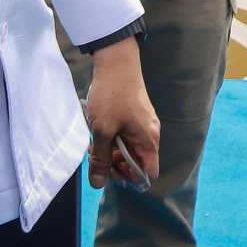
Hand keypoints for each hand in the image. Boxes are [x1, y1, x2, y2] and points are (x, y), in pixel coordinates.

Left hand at [85, 40, 159, 189]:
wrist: (116, 63)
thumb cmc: (112, 97)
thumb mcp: (102, 131)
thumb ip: (101, 159)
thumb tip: (99, 184)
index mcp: (148, 141)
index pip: (148, 173)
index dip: (130, 179)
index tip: (110, 172)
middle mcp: (150, 134)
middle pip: (137, 163)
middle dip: (116, 165)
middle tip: (97, 156)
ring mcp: (143, 124)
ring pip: (129, 149)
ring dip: (112, 151)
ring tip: (96, 142)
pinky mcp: (136, 116)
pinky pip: (127, 136)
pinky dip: (114, 138)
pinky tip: (100, 130)